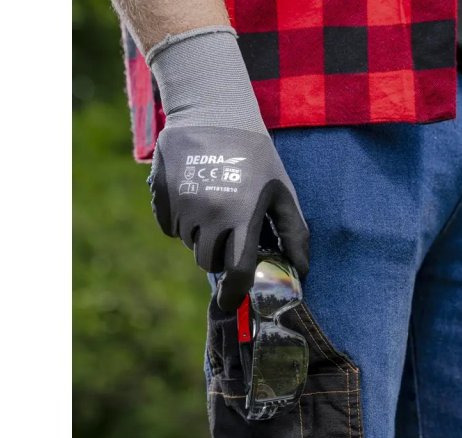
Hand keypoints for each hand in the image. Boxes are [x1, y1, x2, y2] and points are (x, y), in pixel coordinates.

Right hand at [146, 27, 308, 310]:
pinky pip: (170, 227)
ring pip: (188, 244)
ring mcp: (182, 204)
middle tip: (229, 231)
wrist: (211, 111)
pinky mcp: (160, 196)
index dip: (235, 293)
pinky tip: (194, 194)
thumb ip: (293, 232)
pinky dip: (181, 221)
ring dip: (201, 235)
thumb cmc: (255, 155)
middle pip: (208, 262)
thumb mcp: (281, 189)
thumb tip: (301, 271)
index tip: (232, 301)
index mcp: (242, 214)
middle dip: (219, 255)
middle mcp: (209, 213)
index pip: (237, 270)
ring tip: (215, 203)